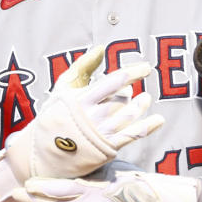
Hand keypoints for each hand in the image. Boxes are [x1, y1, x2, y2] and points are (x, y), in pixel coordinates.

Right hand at [0, 46, 163, 201]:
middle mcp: (92, 117)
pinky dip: (148, 127)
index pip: (113, 82)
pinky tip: (159, 119)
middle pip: (123, 100)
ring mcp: (101, 134)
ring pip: (129, 116)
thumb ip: (82, 67)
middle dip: (132, 94)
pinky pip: (132, 136)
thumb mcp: (62, 88)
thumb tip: (100, 48)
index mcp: (81, 100)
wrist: (43, 153)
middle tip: (135, 91)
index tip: (146, 67)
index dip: (132, 73)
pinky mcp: (107, 149)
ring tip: (145, 99)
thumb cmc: (53, 116)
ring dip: (141, 107)